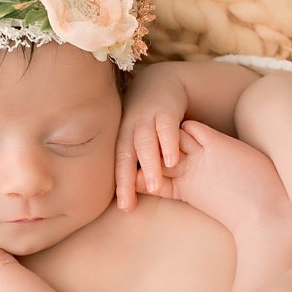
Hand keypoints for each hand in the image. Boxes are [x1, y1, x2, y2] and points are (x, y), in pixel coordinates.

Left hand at [115, 67, 188, 209]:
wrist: (160, 83)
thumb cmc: (148, 121)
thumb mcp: (138, 140)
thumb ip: (136, 162)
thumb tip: (133, 192)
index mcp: (122, 139)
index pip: (118, 165)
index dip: (121, 186)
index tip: (125, 207)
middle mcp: (131, 129)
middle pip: (125, 155)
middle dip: (126, 180)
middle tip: (128, 205)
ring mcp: (147, 118)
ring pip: (145, 143)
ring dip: (148, 166)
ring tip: (154, 188)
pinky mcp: (165, 110)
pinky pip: (166, 128)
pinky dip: (168, 144)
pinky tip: (172, 161)